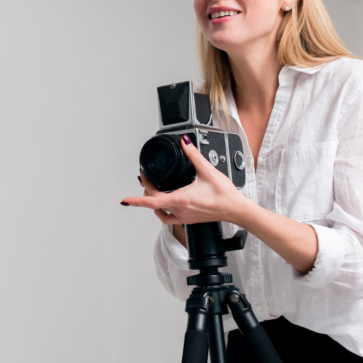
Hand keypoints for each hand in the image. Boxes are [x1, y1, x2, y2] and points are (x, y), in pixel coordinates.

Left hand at [121, 135, 248, 225]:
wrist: (236, 209)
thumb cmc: (224, 195)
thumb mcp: (207, 170)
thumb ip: (193, 155)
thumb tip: (185, 142)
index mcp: (181, 199)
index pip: (152, 201)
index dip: (136, 200)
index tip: (125, 199)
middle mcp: (180, 211)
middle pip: (154, 204)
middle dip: (146, 191)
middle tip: (146, 178)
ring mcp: (184, 217)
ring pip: (160, 213)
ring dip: (153, 203)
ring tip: (153, 190)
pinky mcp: (189, 219)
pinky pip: (170, 217)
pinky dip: (163, 210)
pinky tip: (167, 202)